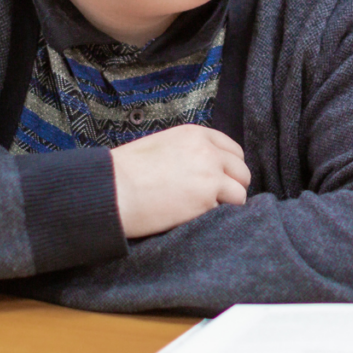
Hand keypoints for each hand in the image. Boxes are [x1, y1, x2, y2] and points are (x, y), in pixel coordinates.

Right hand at [110, 124, 250, 238]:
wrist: (111, 191)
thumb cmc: (124, 173)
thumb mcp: (160, 147)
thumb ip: (187, 152)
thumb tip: (200, 169)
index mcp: (195, 135)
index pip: (232, 150)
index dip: (229, 168)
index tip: (221, 180)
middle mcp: (208, 151)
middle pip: (241, 170)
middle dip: (232, 186)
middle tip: (216, 199)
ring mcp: (210, 174)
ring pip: (240, 192)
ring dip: (227, 203)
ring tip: (205, 211)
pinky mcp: (207, 198)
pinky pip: (227, 209)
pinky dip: (217, 216)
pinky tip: (197, 218)